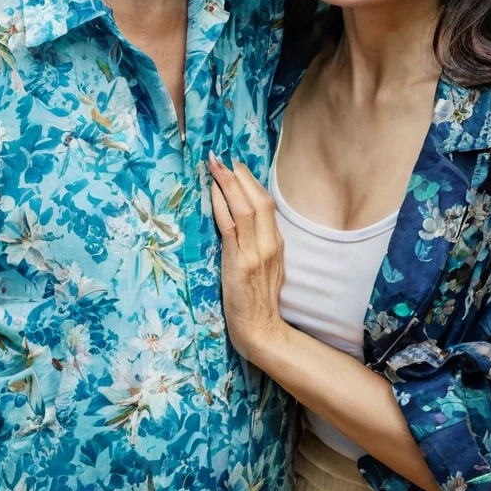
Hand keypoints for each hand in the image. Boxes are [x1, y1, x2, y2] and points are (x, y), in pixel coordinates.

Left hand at [208, 153, 288, 363]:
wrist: (262, 331)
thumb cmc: (260, 304)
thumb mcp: (268, 269)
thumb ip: (260, 246)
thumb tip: (244, 226)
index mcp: (277, 245)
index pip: (267, 205)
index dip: (252, 183)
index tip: (238, 166)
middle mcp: (269, 244)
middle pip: (258, 200)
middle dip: (240, 176)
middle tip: (223, 158)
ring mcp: (255, 253)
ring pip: (245, 209)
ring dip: (229, 184)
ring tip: (216, 166)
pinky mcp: (240, 263)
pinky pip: (230, 228)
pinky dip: (222, 207)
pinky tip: (213, 193)